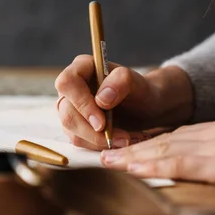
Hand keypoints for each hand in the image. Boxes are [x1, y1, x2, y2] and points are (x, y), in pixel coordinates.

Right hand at [55, 55, 192, 150]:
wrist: (147, 108)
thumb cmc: (141, 91)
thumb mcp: (138, 83)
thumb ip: (121, 82)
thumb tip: (101, 99)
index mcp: (82, 68)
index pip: (68, 83)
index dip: (81, 103)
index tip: (102, 123)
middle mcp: (72, 88)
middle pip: (68, 114)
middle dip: (93, 132)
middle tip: (121, 138)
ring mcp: (72, 109)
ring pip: (73, 132)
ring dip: (100, 142)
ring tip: (127, 140)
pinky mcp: (77, 127)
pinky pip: (81, 142)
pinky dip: (101, 146)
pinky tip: (120, 142)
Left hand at [100, 114, 214, 192]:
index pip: (176, 134)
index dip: (148, 142)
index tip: (127, 147)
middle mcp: (212, 132)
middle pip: (162, 139)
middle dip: (130, 147)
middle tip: (102, 152)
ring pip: (163, 148)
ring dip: (132, 156)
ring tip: (105, 160)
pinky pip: (178, 162)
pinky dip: (152, 164)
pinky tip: (133, 168)